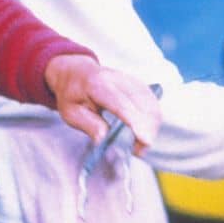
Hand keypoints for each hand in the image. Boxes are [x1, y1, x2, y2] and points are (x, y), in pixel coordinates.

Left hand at [44, 55, 160, 153]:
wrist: (75, 72)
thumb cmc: (72, 94)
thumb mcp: (71, 113)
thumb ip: (90, 126)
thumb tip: (106, 140)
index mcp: (97, 84)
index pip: (121, 104)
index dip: (135, 122)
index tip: (145, 141)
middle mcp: (117, 78)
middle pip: (142, 104)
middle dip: (146, 130)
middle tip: (137, 150)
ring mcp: (129, 79)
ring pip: (151, 103)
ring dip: (151, 126)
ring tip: (139, 143)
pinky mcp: (137, 83)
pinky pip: (152, 102)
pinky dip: (152, 119)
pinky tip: (144, 131)